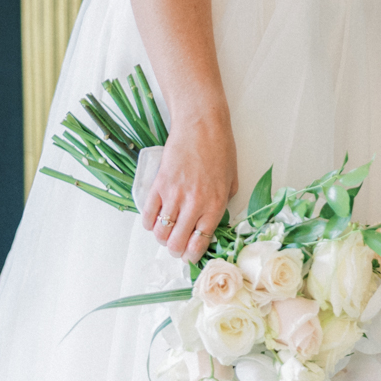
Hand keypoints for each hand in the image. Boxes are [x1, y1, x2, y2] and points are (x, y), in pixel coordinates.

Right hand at [141, 102, 237, 262]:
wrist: (201, 124)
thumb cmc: (220, 147)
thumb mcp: (232, 178)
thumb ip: (223, 202)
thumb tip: (212, 220)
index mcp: (215, 204)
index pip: (200, 243)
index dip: (192, 255)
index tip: (189, 256)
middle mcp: (195, 204)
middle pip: (178, 243)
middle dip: (176, 250)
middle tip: (176, 246)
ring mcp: (175, 195)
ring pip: (161, 233)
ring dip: (162, 238)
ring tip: (166, 232)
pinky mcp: (159, 185)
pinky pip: (148, 215)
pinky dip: (149, 223)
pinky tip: (154, 220)